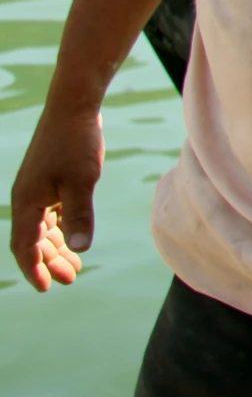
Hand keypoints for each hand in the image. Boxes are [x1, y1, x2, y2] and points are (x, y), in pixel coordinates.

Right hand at [10, 103, 102, 288]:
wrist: (73, 108)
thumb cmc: (76, 143)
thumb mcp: (82, 181)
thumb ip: (79, 215)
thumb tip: (81, 248)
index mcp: (27, 202)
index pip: (25, 246)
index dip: (33, 269)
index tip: (45, 288)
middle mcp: (26, 198)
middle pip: (34, 240)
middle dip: (49, 262)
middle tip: (71, 279)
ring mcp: (37, 188)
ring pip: (42, 228)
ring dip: (57, 247)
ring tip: (75, 265)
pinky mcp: (48, 180)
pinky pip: (49, 213)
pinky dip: (60, 228)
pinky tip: (73, 236)